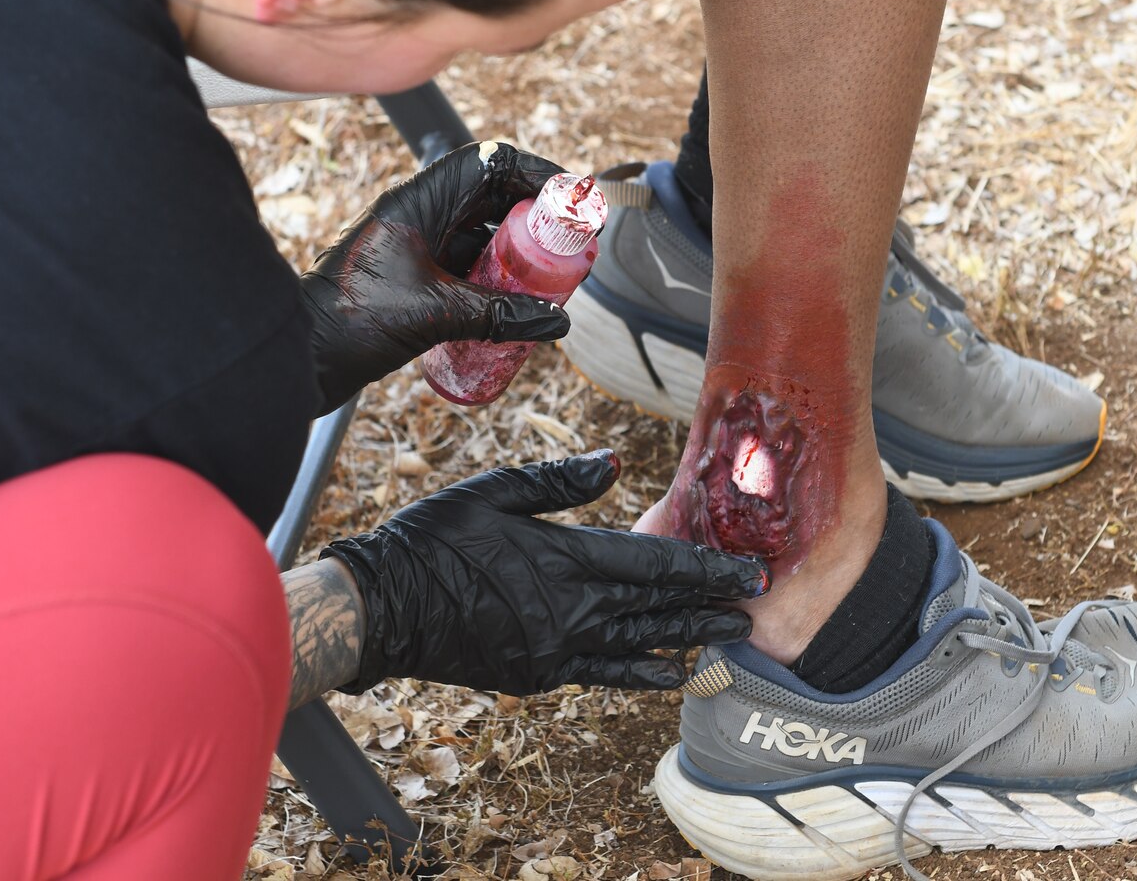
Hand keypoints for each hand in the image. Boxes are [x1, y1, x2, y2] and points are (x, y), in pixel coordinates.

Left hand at [299, 141, 571, 412]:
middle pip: (494, 196)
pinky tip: (519, 305)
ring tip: (554, 277)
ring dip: (520, 251)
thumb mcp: (435, 314)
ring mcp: (418, 245)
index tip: (572, 198)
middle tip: (573, 244)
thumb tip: (556, 320)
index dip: (537, 173)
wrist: (299, 358)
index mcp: (419, 201)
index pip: (489, 162)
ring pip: (484, 233)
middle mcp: (421, 215)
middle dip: (538, 217)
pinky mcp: (417, 277)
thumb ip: (499, 314)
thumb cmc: (349, 322)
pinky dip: (498, 279)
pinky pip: (470, 265)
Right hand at [320, 451, 769, 694]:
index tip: (749, 570)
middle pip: (658, 606)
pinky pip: (604, 673)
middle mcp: (570, 610)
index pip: (655, 562)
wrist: (382, 609)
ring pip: (638, 643)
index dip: (708, 567)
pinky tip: (668, 672)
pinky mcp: (539, 673)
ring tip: (729, 639)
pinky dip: (640, 672)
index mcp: (564, 558)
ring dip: (686, 639)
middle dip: (710, 605)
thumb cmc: (432, 539)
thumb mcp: (492, 491)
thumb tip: (614, 463)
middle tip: (754, 606)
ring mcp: (556, 648)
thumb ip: (558, 481)